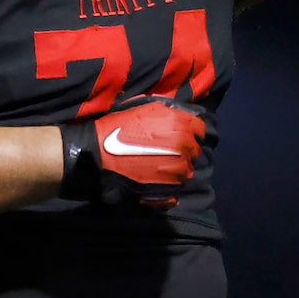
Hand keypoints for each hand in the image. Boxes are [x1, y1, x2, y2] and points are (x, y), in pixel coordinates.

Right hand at [62, 95, 208, 207]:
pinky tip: (154, 178)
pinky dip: (169, 183)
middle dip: (184, 149)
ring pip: (187, 169)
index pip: (200, 129)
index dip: (190, 130)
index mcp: (180, 125)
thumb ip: (169, 110)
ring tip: (157, 166)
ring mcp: (177, 171)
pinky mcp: (168, 190)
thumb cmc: (118, 128)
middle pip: (195, 150)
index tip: (180, 133)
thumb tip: (181, 113)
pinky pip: (177, 186)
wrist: (98, 156)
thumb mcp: (145, 107)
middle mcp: (184, 148)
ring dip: (177, 167)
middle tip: (166, 150)